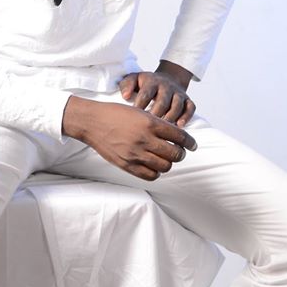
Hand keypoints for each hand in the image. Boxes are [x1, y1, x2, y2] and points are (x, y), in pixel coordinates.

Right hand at [62, 98, 196, 181]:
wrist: (92, 122)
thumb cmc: (116, 113)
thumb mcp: (139, 111)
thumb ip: (157, 123)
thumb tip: (176, 135)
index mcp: (149, 123)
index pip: (179, 136)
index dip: (190, 142)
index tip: (193, 145)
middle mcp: (144, 139)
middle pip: (175, 154)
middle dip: (181, 153)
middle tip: (179, 151)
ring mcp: (135, 154)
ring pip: (165, 166)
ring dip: (169, 163)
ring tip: (165, 158)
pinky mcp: (127, 165)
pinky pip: (151, 175)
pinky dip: (156, 172)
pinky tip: (154, 165)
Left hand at [119, 69, 195, 127]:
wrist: (167, 78)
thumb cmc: (145, 84)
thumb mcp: (134, 79)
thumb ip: (127, 85)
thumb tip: (125, 96)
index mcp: (152, 81)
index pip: (146, 93)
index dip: (140, 105)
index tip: (134, 117)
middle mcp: (166, 86)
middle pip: (162, 100)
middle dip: (156, 114)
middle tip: (148, 127)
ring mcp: (178, 93)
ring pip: (177, 105)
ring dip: (170, 117)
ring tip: (163, 129)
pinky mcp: (187, 99)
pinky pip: (190, 107)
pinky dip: (186, 116)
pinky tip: (179, 126)